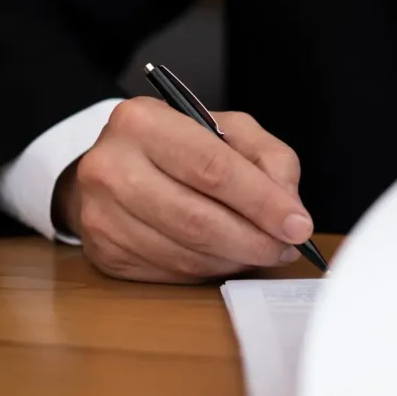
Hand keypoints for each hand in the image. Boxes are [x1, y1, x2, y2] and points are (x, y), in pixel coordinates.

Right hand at [54, 98, 313, 283]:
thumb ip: (269, 159)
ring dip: (234, 260)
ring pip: (185, 254)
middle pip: (196, 219)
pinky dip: (208, 270)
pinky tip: (225, 256)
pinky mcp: (103, 253)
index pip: (212, 169)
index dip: (261, 202)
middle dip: (253, 240)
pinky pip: (170, 273)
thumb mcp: (228, 130)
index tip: (297, 225)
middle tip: (285, 248)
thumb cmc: (178, 145)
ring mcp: (99, 215)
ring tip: (261, 250)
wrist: (115, 165)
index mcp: (141, 122)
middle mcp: (110, 166)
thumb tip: (289, 208)